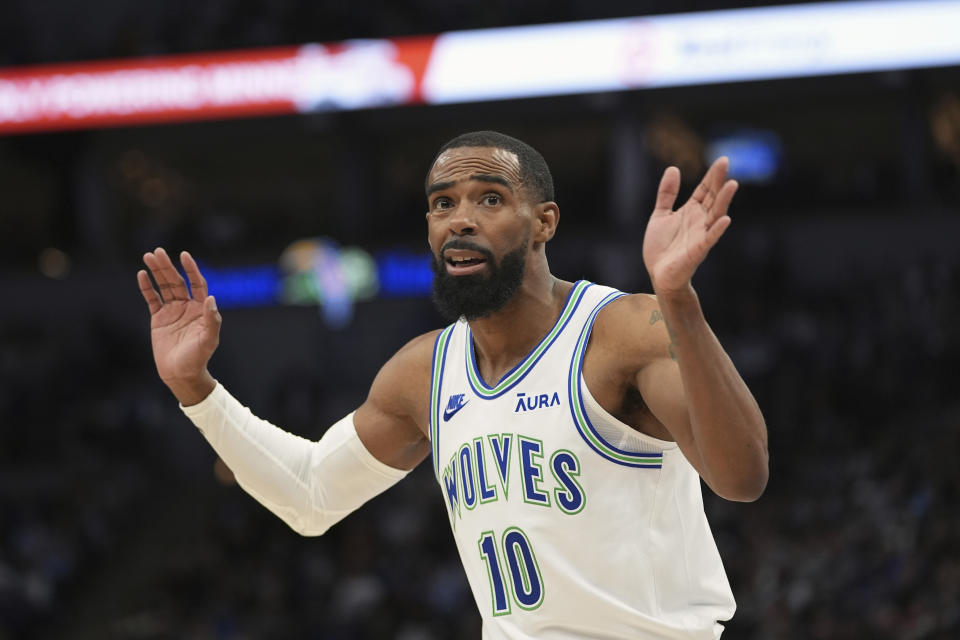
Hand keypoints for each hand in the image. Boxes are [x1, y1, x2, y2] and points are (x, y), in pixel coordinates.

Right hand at [138, 248, 219, 404]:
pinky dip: (147, 288)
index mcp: (200, 309)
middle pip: (177, 281)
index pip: (197, 283)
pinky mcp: (158, 319)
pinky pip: (152, 299)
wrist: (181, 374)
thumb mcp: (208, 339)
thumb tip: (211, 298)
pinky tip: (142, 275)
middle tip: (158, 251)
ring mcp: (172, 311)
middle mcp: (187, 307)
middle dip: (167, 267)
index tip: (184, 255)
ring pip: (163, 287)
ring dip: (157, 272)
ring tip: (148, 256)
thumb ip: (211, 319)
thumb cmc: (198, 358)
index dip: (191, 269)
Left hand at [642, 157, 737, 295]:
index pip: (705, 190)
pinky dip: (717, 229)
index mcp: (691, 211)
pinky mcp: (698, 251)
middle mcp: (700, 221)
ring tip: (732, 184)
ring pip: (715, 215)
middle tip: (725, 162)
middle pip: (712, 198)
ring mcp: (701, 235)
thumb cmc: (661, 247)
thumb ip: (667, 194)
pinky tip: (725, 219)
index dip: (712, 176)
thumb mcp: (660, 215)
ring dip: (724, 201)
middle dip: (718, 181)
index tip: (722, 160)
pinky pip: (710, 239)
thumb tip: (673, 168)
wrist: (658, 274)